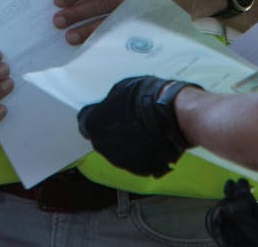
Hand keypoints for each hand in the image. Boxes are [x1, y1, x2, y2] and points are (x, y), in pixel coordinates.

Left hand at [54, 0, 226, 42]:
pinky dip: (111, 39)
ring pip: (112, 21)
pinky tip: (98, 45)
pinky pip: (128, 33)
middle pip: (101, 3)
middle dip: (77, 13)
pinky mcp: (157, 25)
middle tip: (58, 21)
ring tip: (70, 37)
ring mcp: (149, 9)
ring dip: (89, 30)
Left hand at [76, 76, 196, 177]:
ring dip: (126, 143)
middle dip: (112, 131)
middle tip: (128, 120)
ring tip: (144, 129)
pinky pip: (135, 160)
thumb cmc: (148, 98)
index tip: (104, 115)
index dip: (96, 117)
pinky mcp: (139, 169)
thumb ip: (110, 103)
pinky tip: (152, 140)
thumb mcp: (122, 89)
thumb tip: (110, 107)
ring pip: (118, 151)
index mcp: (94, 124)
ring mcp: (121, 160)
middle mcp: (103, 146)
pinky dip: (141, 153)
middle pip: (102, 138)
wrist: (173, 115)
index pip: (84, 123)